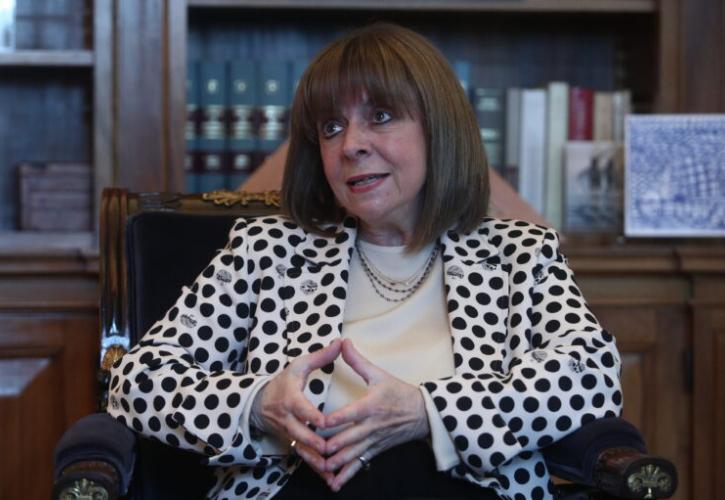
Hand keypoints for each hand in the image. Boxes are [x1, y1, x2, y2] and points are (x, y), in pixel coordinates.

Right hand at [250, 339, 341, 479]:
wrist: (261, 402)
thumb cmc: (285, 381)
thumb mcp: (299, 365)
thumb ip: (321, 356)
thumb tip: (339, 342)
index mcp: (291, 398)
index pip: (301, 408)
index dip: (311, 415)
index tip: (323, 421)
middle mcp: (288, 419)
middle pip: (301, 433)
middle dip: (315, 442)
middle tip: (331, 449)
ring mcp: (289, 433)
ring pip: (302, 449)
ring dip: (315, 461)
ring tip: (331, 469)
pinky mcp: (292, 442)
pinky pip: (303, 457)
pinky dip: (314, 467)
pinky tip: (329, 476)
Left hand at [322, 339, 429, 490]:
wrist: (423, 414)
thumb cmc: (399, 392)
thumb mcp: (379, 375)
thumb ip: (358, 361)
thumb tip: (343, 342)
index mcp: (370, 406)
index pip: (350, 414)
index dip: (334, 419)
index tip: (319, 422)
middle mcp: (370, 427)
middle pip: (346, 439)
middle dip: (327, 446)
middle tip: (308, 447)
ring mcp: (372, 441)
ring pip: (350, 455)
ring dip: (333, 462)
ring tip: (317, 466)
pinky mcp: (374, 451)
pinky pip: (358, 465)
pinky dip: (346, 475)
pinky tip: (333, 483)